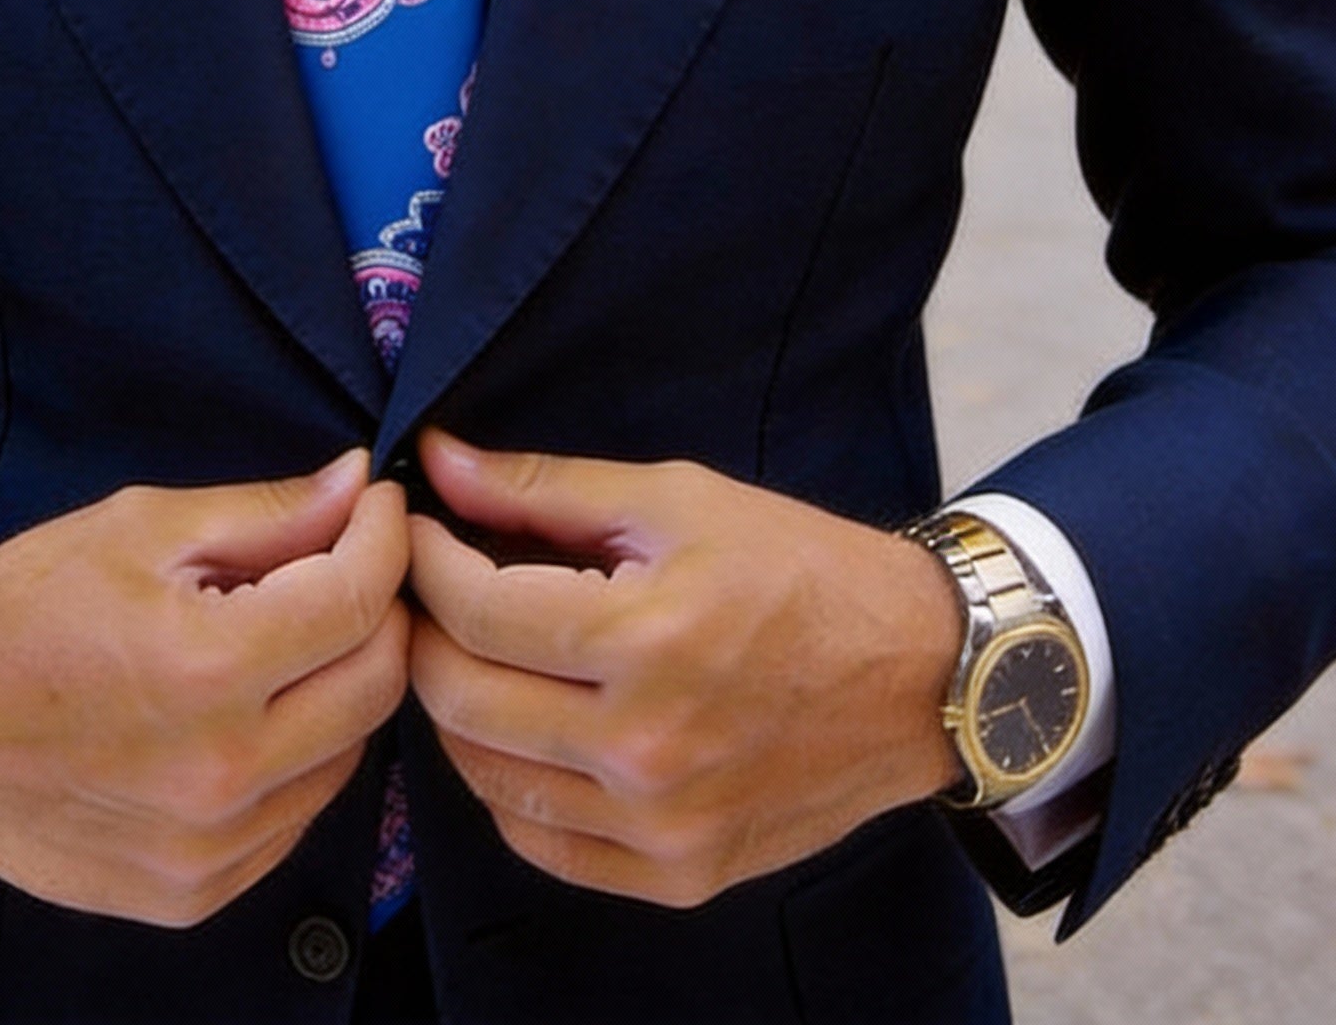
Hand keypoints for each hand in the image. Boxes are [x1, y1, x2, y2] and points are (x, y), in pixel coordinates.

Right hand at [0, 450, 408, 926]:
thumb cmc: (19, 608)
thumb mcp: (140, 528)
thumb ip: (266, 513)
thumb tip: (360, 483)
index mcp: (204, 670)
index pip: (358, 601)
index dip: (384, 538)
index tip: (377, 506)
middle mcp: (219, 774)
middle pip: (377, 683)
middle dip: (381, 608)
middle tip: (351, 562)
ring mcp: (208, 850)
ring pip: (350, 753)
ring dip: (343, 683)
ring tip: (291, 633)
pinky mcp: (192, 893)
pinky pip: (297, 814)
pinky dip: (300, 755)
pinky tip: (253, 708)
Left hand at [406, 432, 961, 908]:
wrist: (920, 674)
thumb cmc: (800, 568)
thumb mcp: (676, 498)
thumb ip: (544, 488)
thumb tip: (439, 461)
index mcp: (646, 639)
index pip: (473, 609)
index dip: (423, 559)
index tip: (415, 528)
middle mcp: (646, 748)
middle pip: (461, 698)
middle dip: (424, 630)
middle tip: (428, 586)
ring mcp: (660, 825)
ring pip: (485, 776)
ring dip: (457, 706)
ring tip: (472, 649)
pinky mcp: (678, 874)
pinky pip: (539, 842)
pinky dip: (507, 783)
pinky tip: (521, 726)